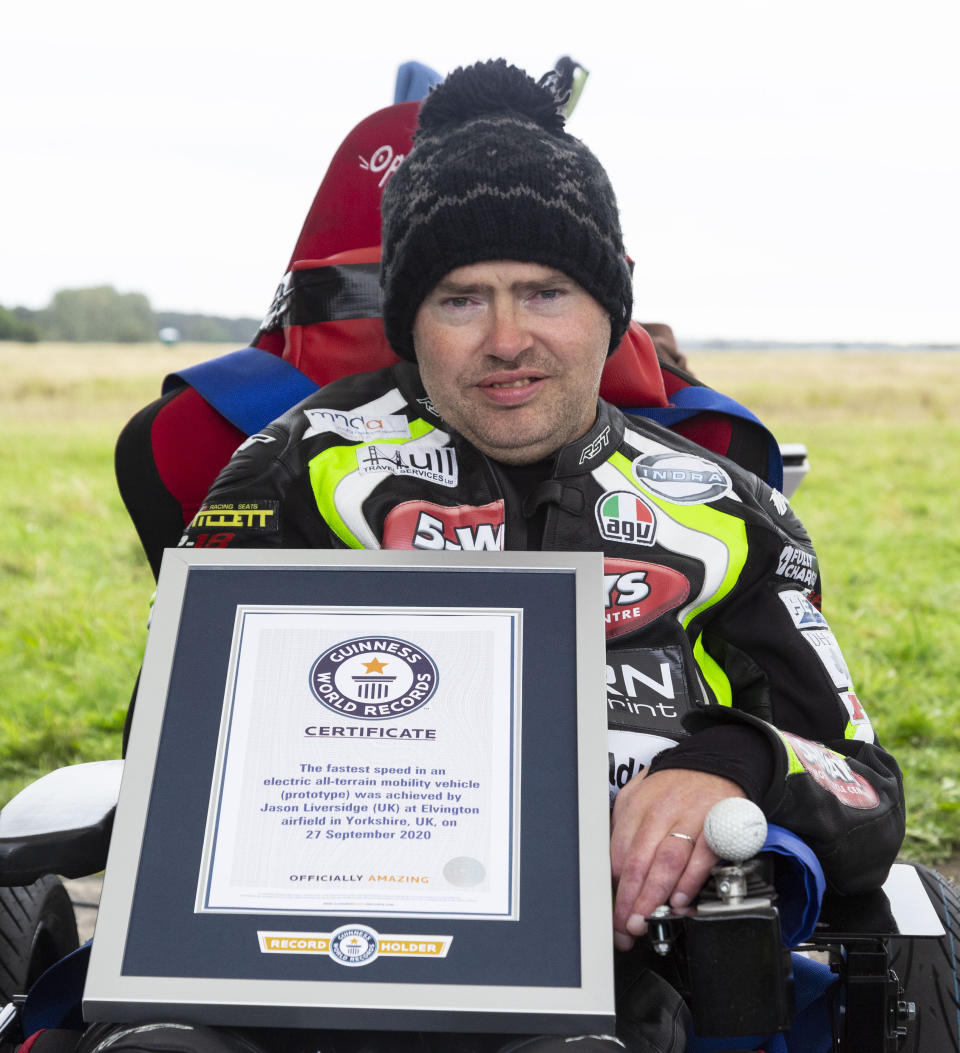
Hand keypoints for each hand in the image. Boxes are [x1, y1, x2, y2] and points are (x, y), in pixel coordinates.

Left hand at [610, 768, 746, 950]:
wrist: (715, 764)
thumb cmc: (674, 786)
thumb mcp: (638, 796)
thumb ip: (624, 828)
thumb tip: (612, 871)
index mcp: (635, 807)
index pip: (616, 854)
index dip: (613, 888)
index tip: (611, 913)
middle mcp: (660, 813)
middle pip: (638, 861)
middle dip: (630, 899)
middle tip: (627, 926)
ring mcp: (689, 820)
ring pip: (667, 862)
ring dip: (655, 895)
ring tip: (647, 919)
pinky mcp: (717, 827)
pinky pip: (701, 859)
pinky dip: (690, 882)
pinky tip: (680, 900)